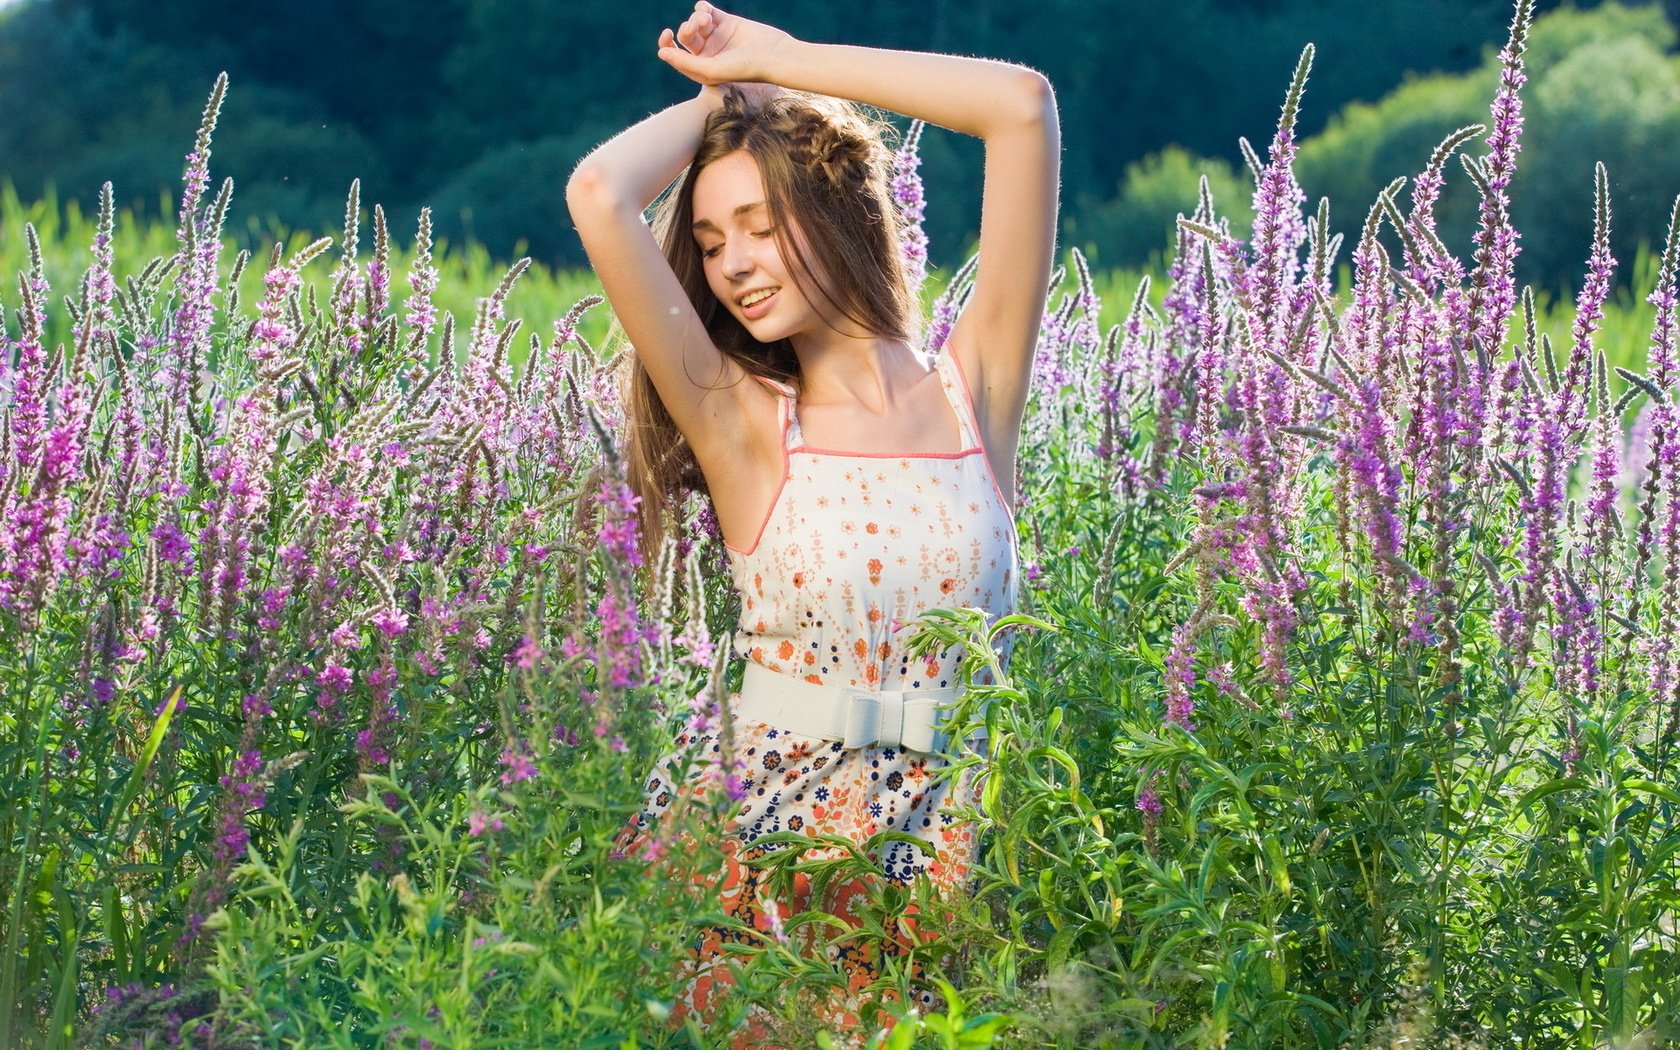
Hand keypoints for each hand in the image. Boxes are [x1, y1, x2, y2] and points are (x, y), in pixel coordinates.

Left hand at [657, 2, 792, 89]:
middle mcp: (708, 53)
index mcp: (702, 68)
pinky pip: (705, 10)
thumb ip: (685, 62)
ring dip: (696, 17)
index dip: (667, 44)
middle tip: (698, 27)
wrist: (773, 55)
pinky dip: (701, 8)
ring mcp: (717, 36)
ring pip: (695, 21)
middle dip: (687, 28)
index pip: (676, 55)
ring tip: (707, 19)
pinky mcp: (727, 22)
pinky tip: (706, 11)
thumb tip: (661, 53)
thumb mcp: (711, 69)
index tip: (667, 35)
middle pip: (685, 36)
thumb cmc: (744, 68)